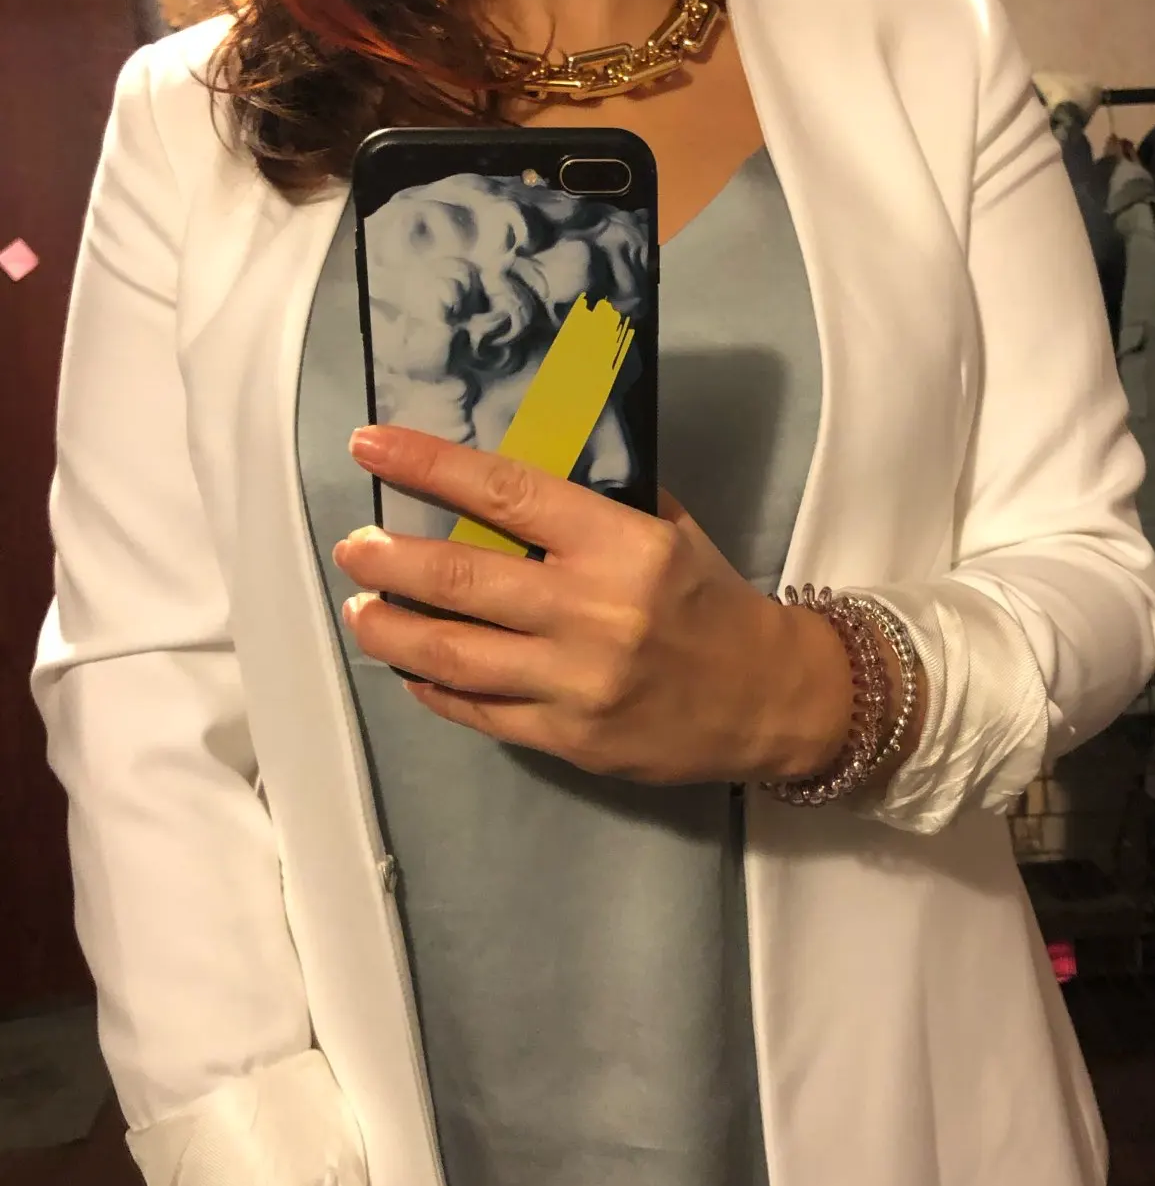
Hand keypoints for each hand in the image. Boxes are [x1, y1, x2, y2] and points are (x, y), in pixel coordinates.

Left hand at [335, 426, 851, 784]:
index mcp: (622, 544)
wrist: (769, 699)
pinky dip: (433, 686)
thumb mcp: (668, 529)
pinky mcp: (568, 739)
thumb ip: (592, 503)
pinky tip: (409, 667)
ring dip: (390, 629)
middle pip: (462, 577)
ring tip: (360, 608)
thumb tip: (504, 475)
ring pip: (452, 654)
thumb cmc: (710, 601)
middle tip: (354, 546)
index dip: (428, 466)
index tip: (371, 446)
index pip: (506, 492)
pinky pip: (478, 711)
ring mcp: (577, 683)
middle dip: (389, 559)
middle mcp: (595, 611)